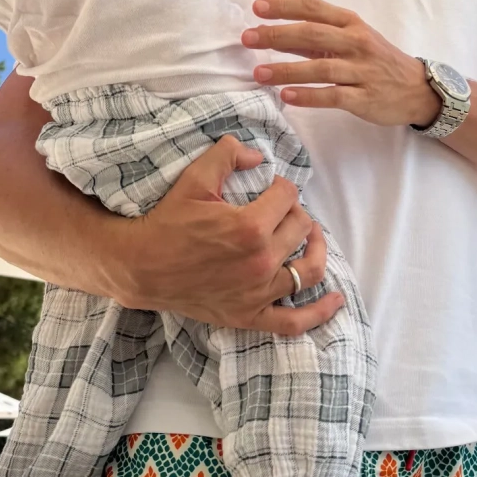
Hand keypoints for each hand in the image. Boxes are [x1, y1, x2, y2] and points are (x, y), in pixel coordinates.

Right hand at [122, 135, 343, 334]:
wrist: (140, 267)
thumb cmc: (167, 222)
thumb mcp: (194, 179)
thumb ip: (228, 154)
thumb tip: (258, 155)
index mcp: (249, 227)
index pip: (288, 197)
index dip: (281, 187)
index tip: (269, 188)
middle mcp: (261, 262)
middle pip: (302, 228)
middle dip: (295, 212)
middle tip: (280, 209)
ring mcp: (258, 293)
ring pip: (309, 270)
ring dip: (316, 249)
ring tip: (312, 237)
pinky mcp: (250, 315)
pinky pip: (294, 322)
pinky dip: (319, 313)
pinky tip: (335, 300)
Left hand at [243, 0, 441, 127]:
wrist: (417, 89)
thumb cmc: (377, 60)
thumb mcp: (351, 40)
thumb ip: (316, 38)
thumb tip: (275, 33)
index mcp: (351, 23)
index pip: (314, 8)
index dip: (284, 6)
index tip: (257, 7)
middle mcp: (356, 42)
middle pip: (312, 35)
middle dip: (277, 35)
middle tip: (248, 38)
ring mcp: (362, 71)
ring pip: (320, 68)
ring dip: (287, 70)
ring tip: (259, 74)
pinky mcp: (364, 98)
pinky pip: (333, 96)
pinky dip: (309, 96)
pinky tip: (287, 97)